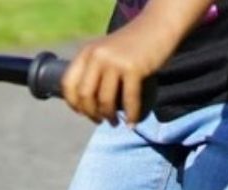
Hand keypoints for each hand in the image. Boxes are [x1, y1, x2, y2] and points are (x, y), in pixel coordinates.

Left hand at [61, 17, 179, 125]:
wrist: (158, 27)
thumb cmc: (133, 44)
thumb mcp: (107, 50)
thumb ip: (96, 68)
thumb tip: (87, 100)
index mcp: (87, 52)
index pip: (69, 83)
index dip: (73, 103)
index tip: (82, 113)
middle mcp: (97, 56)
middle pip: (85, 95)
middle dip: (91, 113)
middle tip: (100, 121)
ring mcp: (115, 62)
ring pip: (105, 100)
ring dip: (109, 117)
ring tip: (115, 122)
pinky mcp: (134, 68)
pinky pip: (129, 100)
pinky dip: (131, 115)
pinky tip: (131, 123)